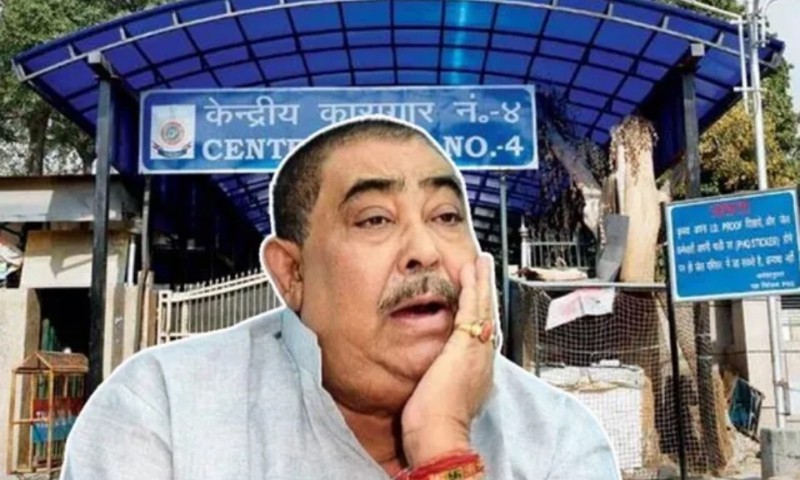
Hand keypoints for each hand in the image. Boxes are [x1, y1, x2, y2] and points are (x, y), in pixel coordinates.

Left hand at [401, 253, 496, 466]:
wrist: (439, 433)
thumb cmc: (434, 426)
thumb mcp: (440, 398)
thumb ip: (440, 383)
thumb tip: (431, 380)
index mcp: (477, 373)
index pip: (480, 336)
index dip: (480, 316)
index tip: (478, 303)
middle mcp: (482, 359)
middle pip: (486, 317)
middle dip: (485, 293)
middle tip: (485, 270)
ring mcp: (476, 350)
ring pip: (482, 307)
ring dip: (481, 282)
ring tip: (480, 263)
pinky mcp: (465, 343)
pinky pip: (471, 307)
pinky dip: (472, 287)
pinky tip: (470, 270)